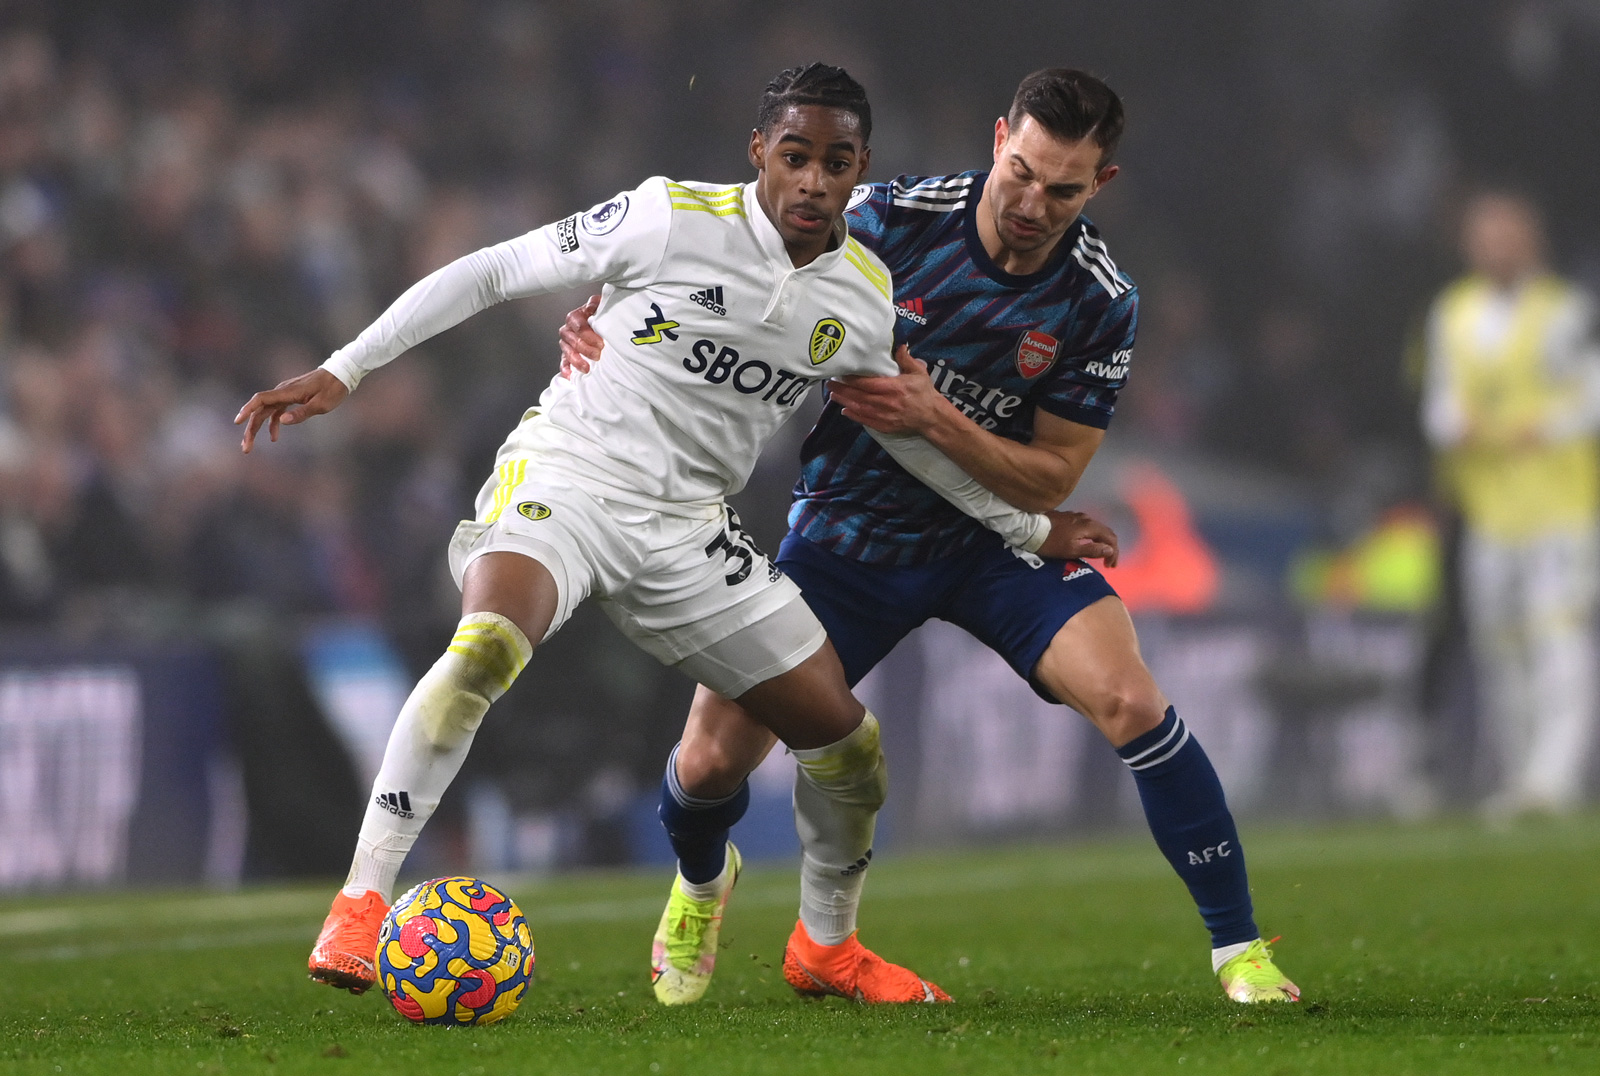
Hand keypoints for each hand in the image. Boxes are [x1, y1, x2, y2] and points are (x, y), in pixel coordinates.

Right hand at [234, 368, 348, 452]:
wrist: (340, 374)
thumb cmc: (332, 389)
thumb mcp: (321, 405)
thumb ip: (301, 413)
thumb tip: (282, 421)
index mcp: (288, 392)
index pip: (261, 399)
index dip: (247, 410)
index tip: (238, 422)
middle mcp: (283, 391)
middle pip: (260, 409)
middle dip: (250, 428)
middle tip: (246, 447)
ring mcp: (286, 393)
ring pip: (266, 411)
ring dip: (258, 428)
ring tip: (251, 445)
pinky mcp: (290, 396)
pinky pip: (276, 410)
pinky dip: (273, 423)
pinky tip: (274, 437)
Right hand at [558, 294, 603, 377]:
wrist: (605, 324)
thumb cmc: (604, 315)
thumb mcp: (604, 306)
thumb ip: (601, 305)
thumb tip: (601, 303)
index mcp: (577, 315)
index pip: (578, 325)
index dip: (589, 335)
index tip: (601, 343)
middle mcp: (569, 328)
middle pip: (572, 339)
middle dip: (585, 349)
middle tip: (598, 355)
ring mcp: (567, 341)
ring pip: (567, 351)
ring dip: (576, 360)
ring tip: (587, 368)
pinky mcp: (568, 353)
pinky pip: (563, 362)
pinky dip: (566, 369)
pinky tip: (571, 376)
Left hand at [828, 345, 950, 433]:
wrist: (932, 416)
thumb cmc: (924, 393)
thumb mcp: (919, 372)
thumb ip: (906, 359)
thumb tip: (899, 346)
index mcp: (894, 388)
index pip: (868, 383)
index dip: (853, 379)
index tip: (842, 374)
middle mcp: (888, 402)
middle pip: (860, 396)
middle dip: (843, 390)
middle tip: (830, 384)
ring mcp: (886, 416)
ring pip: (860, 408)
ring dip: (845, 402)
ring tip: (833, 396)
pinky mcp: (886, 426)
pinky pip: (866, 421)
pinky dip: (855, 416)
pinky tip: (845, 411)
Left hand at [1035, 510, 1118, 565]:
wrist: (1029, 528)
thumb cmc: (1051, 542)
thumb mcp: (1071, 550)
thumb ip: (1092, 549)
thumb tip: (1110, 550)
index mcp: (1089, 526)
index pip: (1110, 538)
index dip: (1114, 553)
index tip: (1110, 566)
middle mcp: (1086, 518)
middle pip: (1106, 531)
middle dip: (1110, 547)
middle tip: (1108, 563)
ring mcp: (1077, 516)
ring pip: (1097, 528)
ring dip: (1102, 541)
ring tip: (1100, 554)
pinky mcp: (1069, 517)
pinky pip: (1088, 526)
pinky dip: (1093, 536)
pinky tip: (1088, 543)